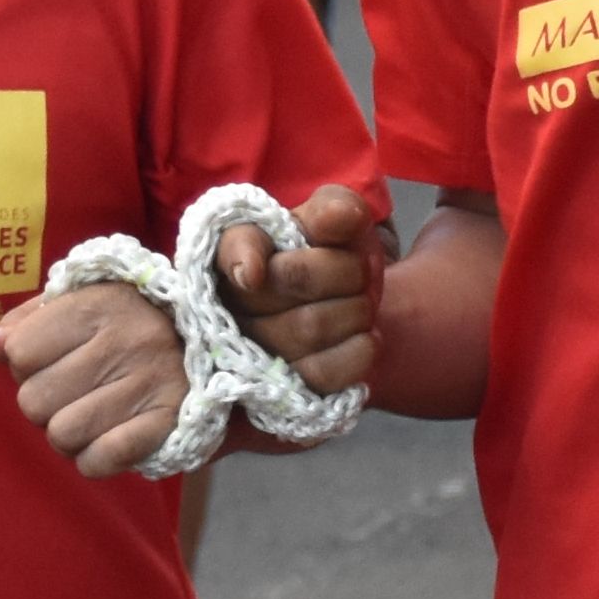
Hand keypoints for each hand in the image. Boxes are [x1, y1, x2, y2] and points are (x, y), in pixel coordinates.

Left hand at [0, 278, 196, 476]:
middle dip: (43, 404)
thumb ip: (26, 325)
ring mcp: (150, 383)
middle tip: (69, 393)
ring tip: (87, 417)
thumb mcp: (81, 305)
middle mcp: (126, 341)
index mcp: (99, 304)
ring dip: (67, 435)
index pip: (21, 351)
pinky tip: (106, 440)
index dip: (25, 363)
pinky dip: (94, 459)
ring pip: (62, 435)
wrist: (213, 343)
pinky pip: (100, 460)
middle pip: (34, 400)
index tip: (50, 359)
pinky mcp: (168, 423)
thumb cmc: (129, 323)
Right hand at [213, 181, 377, 397]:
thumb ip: (337, 208)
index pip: (233, 247)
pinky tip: (365, 337)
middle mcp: (232, 300)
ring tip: (361, 304)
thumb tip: (339, 217)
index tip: (255, 273)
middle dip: (348, 271)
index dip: (243, 259)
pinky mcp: (280, 389)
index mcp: (236, 248)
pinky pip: (321, 374)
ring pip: (310, 327)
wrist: (345, 304)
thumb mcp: (335, 219)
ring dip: (358, 310)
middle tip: (362, 272)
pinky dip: (360, 351)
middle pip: (295, 280)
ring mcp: (252, 352)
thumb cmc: (329, 254)